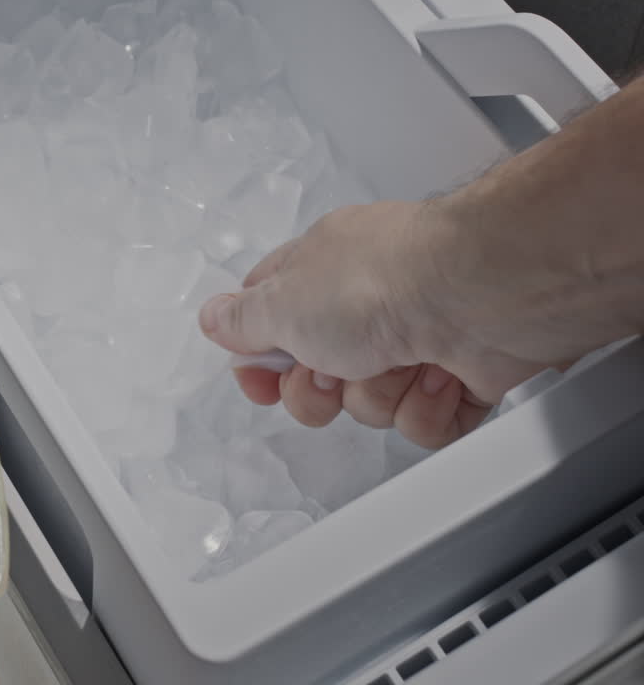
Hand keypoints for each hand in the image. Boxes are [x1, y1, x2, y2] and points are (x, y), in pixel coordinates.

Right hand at [198, 200, 548, 448]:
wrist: (481, 292)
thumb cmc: (379, 283)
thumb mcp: (281, 301)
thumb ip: (241, 320)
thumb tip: (213, 318)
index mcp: (319, 272)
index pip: (272, 318)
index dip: (261, 359)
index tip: (261, 381)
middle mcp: (367, 302)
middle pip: (319, 377)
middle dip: (319, 392)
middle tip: (331, 372)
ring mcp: (417, 337)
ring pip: (372, 404)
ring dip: (379, 396)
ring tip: (399, 363)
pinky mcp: (463, 373)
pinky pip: (426, 422)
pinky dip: (430, 408)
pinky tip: (439, 377)